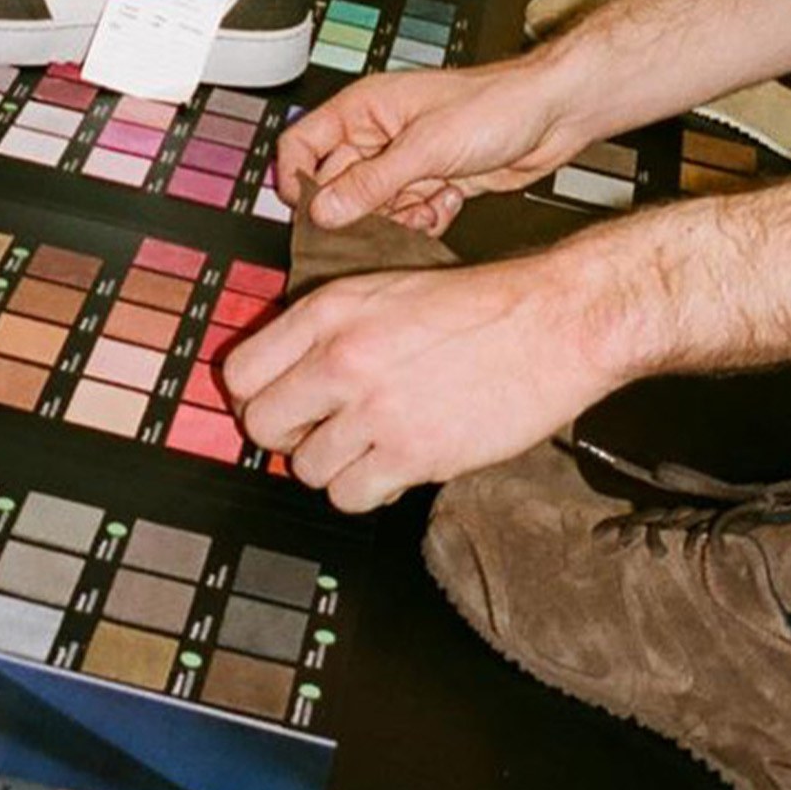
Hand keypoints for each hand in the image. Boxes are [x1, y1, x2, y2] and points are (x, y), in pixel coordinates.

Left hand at [220, 249, 613, 510]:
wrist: (551, 322)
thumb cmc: (483, 306)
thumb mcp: (387, 291)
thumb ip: (331, 328)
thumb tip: (289, 376)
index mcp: (332, 309)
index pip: (239, 372)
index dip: (253, 397)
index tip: (273, 405)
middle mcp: (343, 357)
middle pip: (261, 426)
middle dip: (286, 436)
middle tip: (317, 432)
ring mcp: (374, 408)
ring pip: (304, 469)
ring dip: (332, 466)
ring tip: (367, 446)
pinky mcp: (410, 453)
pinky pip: (349, 497)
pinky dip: (365, 490)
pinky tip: (391, 465)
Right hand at [276, 54, 583, 233]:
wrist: (552, 115)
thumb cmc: (496, 106)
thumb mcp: (426, 148)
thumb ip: (371, 182)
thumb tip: (323, 209)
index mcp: (364, 110)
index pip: (302, 145)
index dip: (299, 180)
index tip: (313, 213)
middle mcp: (378, 136)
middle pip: (336, 186)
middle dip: (358, 210)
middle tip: (384, 217)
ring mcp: (404, 162)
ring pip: (372, 208)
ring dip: (397, 218)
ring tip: (428, 204)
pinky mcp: (430, 183)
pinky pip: (406, 215)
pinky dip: (424, 218)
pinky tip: (449, 201)